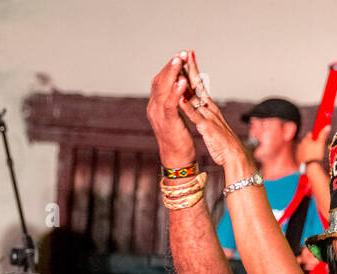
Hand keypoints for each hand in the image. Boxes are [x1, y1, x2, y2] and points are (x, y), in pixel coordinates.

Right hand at [147, 51, 199, 168]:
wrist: (176, 158)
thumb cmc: (178, 136)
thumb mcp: (175, 114)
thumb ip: (175, 99)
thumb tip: (180, 82)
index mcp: (156, 104)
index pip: (160, 80)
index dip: (170, 67)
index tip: (182, 54)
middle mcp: (154, 107)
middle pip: (160, 81)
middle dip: (172, 66)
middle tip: (182, 53)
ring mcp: (158, 115)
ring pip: (163, 90)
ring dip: (172, 74)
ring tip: (180, 60)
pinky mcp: (167, 123)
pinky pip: (170, 105)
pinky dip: (176, 92)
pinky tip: (182, 82)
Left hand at [174, 51, 249, 173]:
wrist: (234, 156)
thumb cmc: (223, 143)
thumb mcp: (212, 124)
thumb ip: (206, 113)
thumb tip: (200, 105)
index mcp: (210, 108)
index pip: (200, 85)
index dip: (193, 71)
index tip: (187, 57)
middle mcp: (210, 108)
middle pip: (199, 85)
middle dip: (191, 69)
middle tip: (185, 53)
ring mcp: (209, 117)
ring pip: (197, 97)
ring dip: (188, 83)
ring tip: (180, 69)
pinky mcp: (208, 128)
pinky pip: (196, 117)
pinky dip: (188, 108)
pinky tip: (180, 99)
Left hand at [297, 126, 328, 165]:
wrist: (310, 167)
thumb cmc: (315, 154)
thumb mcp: (321, 143)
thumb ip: (323, 134)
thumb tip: (327, 126)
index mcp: (305, 140)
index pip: (310, 135)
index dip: (315, 137)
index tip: (318, 139)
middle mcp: (300, 145)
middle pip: (307, 142)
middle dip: (311, 143)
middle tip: (318, 147)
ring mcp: (298, 153)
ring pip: (304, 149)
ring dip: (308, 150)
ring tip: (315, 154)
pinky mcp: (298, 159)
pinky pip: (302, 155)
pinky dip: (306, 156)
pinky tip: (311, 158)